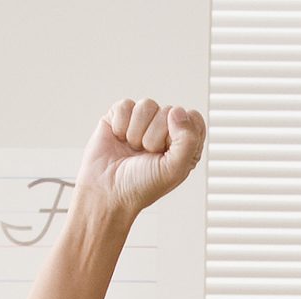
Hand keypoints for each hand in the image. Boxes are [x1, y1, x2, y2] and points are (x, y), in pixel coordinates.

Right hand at [74, 97, 204, 225]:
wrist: (107, 190)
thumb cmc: (141, 185)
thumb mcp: (174, 170)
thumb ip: (187, 141)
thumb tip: (178, 111)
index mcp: (183, 144)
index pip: (194, 119)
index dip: (181, 132)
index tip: (168, 151)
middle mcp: (165, 130)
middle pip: (169, 111)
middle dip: (155, 136)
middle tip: (146, 155)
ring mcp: (143, 122)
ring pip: (147, 105)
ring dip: (137, 131)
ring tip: (132, 148)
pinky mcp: (120, 116)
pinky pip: (125, 105)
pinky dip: (120, 124)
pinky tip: (119, 138)